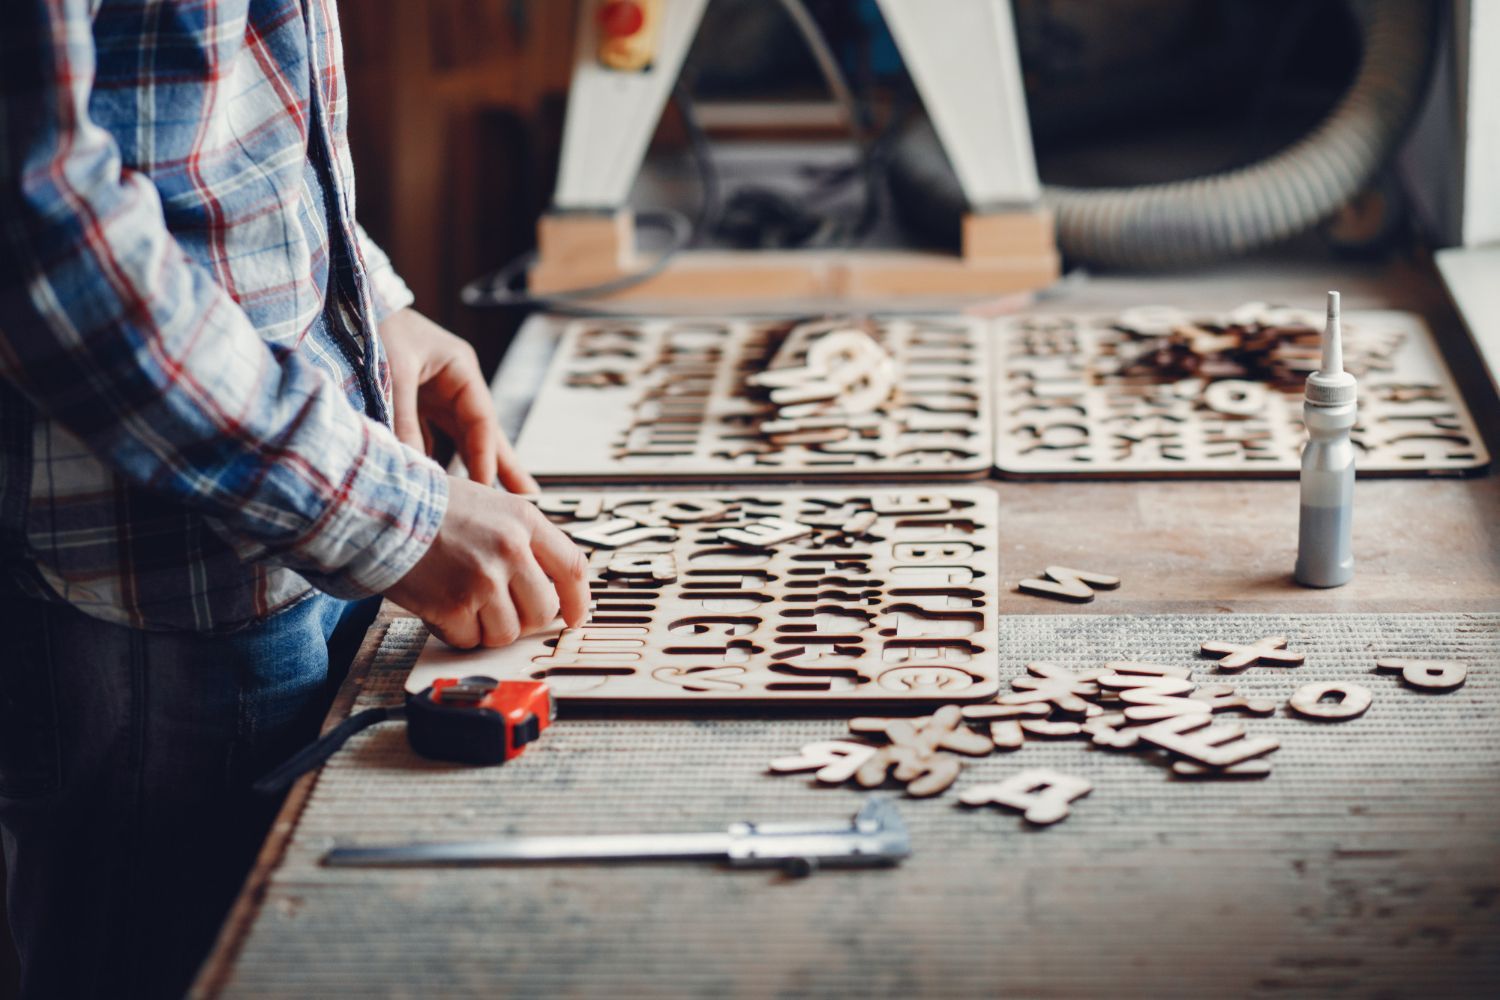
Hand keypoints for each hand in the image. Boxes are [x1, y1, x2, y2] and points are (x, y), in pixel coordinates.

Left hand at [378, 308, 537, 492]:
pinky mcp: (413, 405)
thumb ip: (404, 422)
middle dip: (502, 465)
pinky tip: (445, 486)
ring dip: (470, 467)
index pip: (482, 420)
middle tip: (528, 499)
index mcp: (460, 368)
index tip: (485, 488)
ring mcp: (434, 395)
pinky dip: (437, 461)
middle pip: (483, 432)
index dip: (486, 456)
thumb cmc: (371, 326)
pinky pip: (432, 439)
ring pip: (460, 438)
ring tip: (489, 500)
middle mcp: (453, 384)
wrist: (340, 304)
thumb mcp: (391, 375)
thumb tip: (416, 471)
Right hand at [385, 477, 590, 647]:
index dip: (578, 600)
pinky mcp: (453, 605)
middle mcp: (510, 549)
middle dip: (524, 620)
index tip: (575, 618)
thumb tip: (545, 583)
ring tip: (463, 603)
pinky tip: (439, 606)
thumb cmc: (427, 506)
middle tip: (499, 611)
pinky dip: (455, 632)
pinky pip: (469, 640)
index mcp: (523, 520)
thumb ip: (520, 539)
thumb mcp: (489, 505)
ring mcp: (483, 579)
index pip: (572, 568)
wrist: (377, 507)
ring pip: (507, 632)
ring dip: (486, 628)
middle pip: (543, 611)